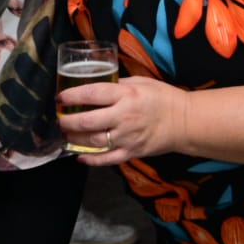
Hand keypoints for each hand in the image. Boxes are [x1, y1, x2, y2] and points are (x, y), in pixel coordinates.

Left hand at [57, 76, 187, 166]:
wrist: (185, 121)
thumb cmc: (163, 98)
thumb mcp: (140, 82)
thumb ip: (117, 85)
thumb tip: (96, 85)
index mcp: (126, 95)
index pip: (92, 94)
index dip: (72, 96)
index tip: (60, 97)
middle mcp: (123, 117)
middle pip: (87, 121)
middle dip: (67, 121)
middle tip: (59, 120)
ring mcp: (127, 137)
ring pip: (92, 142)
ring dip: (74, 140)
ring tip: (66, 135)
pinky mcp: (131, 152)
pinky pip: (106, 159)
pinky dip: (91, 160)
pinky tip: (80, 157)